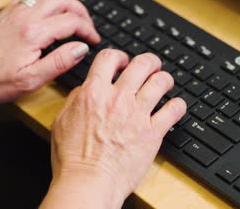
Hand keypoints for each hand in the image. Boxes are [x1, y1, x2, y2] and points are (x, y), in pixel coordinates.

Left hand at [0, 0, 99, 101]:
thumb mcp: (31, 80)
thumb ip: (60, 62)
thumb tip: (80, 49)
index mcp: (34, 33)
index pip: (72, 21)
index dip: (88, 30)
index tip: (93, 40)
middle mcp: (26, 17)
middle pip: (64, 1)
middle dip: (81, 12)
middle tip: (88, 27)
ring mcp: (16, 11)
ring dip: (66, 4)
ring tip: (74, 18)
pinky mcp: (8, 12)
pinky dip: (48, 0)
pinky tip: (50, 11)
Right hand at [42, 50, 186, 208]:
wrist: (87, 182)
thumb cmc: (72, 158)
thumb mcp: (61, 121)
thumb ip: (75, 100)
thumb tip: (85, 89)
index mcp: (93, 93)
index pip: (110, 58)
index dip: (119, 56)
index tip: (123, 62)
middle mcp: (117, 99)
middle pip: (142, 64)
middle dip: (149, 61)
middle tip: (150, 66)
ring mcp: (137, 115)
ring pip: (161, 82)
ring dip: (164, 79)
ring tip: (164, 83)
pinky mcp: (153, 133)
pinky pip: (174, 110)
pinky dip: (177, 105)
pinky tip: (174, 106)